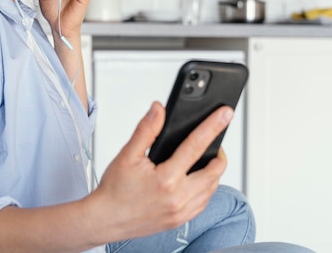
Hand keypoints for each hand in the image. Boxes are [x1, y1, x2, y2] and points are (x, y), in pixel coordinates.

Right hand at [85, 102, 231, 243]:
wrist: (106, 219)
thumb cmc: (115, 190)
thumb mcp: (127, 154)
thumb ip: (146, 130)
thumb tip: (158, 109)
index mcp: (166, 179)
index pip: (196, 146)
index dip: (212, 127)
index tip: (225, 115)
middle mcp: (178, 198)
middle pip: (214, 171)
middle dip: (219, 153)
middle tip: (214, 142)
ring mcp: (182, 212)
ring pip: (212, 188)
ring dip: (214, 172)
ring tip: (205, 159)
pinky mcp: (181, 221)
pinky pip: (204, 203)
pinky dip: (207, 189)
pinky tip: (197, 180)